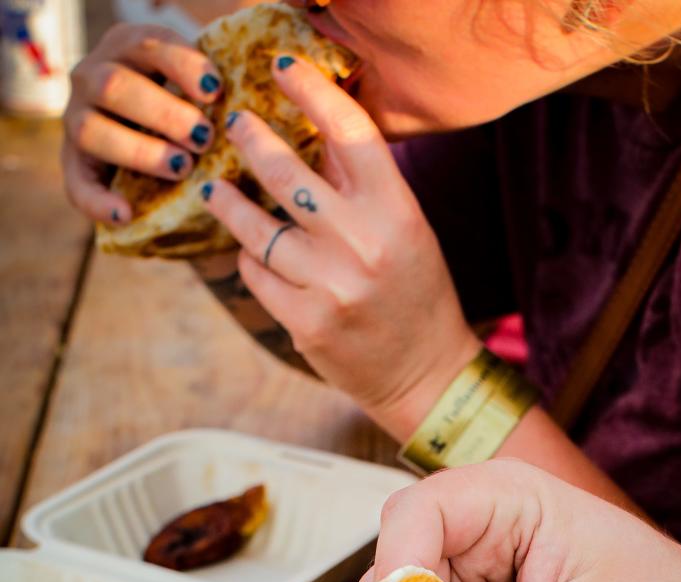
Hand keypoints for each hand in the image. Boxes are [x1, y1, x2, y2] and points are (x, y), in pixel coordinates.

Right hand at [63, 23, 222, 223]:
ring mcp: (78, 120)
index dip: (181, 65)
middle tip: (203, 138)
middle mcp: (94, 77)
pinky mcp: (75, 166)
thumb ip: (221, 90)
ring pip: (92, 130)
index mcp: (129, 50)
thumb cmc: (196, 122)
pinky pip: (77, 185)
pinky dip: (100, 201)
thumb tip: (269, 94)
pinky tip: (126, 214)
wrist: (162, 167)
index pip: (149, 44)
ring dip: (139, 150)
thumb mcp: (202, 93)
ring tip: (181, 167)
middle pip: (114, 85)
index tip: (215, 92)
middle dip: (162, 112)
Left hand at [198, 53, 479, 430]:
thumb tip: (314, 127)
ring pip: (256, 229)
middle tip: (234, 125)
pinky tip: (251, 253)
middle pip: (286, 174)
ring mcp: (331, 287)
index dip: (312, 91)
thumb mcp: (406, 230)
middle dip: (251, 141)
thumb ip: (362, 185)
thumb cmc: (414, 293)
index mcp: (396, 212)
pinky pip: (257, 274)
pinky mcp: (305, 323)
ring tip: (216, 190)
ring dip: (228, 203)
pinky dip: (249, 259)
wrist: (425, 374)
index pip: (349, 132)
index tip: (282, 68)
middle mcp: (363, 245)